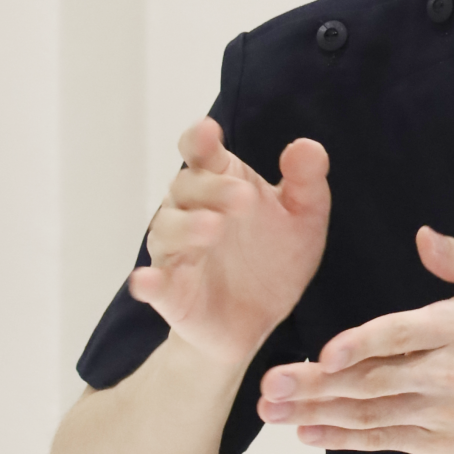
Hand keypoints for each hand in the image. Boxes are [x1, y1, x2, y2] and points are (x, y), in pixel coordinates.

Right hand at [131, 118, 330, 364]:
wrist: (262, 322)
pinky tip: (146, 281)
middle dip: (212, 189)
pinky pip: (153, 284)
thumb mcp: (304, 220)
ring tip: (213, 228)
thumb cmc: (276, 259)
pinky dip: (147, 282)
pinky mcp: (170, 293)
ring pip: (168, 230)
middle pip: (187, 187)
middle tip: (243, 198)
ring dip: (186, 227)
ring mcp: (176, 251)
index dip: (200, 140)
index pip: (201, 152)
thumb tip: (307, 147)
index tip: (209, 132)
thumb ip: (306, 182)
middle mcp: (189, 210)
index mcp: (219, 182)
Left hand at [257, 226, 453, 453]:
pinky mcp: (440, 443)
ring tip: (274, 409)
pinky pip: (384, 442)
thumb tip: (423, 236)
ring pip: (371, 416)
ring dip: (318, 414)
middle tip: (270, 384)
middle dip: (316, 386)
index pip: (402, 337)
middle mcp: (450, 375)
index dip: (361, 346)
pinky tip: (308, 433)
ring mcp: (443, 414)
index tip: (323, 353)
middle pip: (373, 382)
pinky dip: (344, 440)